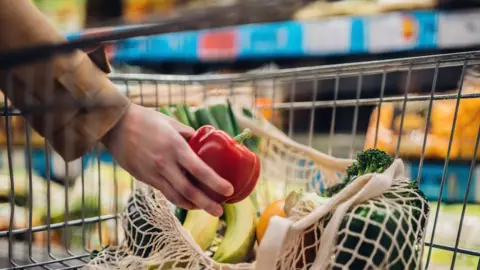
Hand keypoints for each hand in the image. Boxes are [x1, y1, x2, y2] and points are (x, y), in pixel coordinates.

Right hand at [101, 103, 232, 215]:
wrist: (115, 126)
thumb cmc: (146, 119)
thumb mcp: (171, 122)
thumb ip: (188, 134)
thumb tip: (203, 143)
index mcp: (175, 147)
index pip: (200, 170)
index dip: (215, 182)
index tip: (228, 190)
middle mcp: (165, 164)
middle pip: (189, 191)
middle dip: (206, 204)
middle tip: (219, 212)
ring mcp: (153, 173)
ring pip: (176, 197)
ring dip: (193, 205)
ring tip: (206, 208)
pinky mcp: (145, 178)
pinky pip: (165, 192)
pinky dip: (178, 199)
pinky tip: (188, 201)